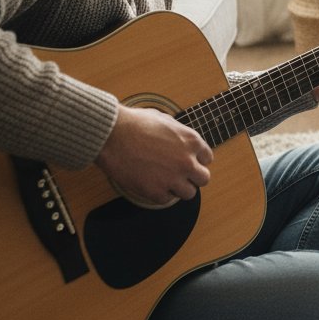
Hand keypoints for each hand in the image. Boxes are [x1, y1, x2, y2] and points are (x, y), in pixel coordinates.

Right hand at [95, 105, 212, 205]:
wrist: (111, 135)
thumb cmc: (134, 124)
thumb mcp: (165, 120)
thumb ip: (179, 133)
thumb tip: (182, 140)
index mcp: (192, 142)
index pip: (207, 158)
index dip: (196, 159)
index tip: (187, 161)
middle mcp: (187, 162)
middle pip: (203, 178)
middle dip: (192, 177)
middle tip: (179, 174)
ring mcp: (173, 179)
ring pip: (189, 193)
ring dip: (179, 188)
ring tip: (165, 181)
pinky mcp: (156, 192)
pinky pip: (167, 200)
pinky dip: (160, 194)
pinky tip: (151, 184)